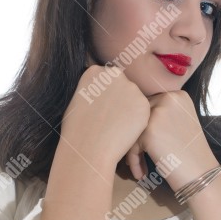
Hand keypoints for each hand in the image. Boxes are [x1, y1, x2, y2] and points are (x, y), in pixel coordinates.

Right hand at [59, 55, 150, 170]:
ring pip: (134, 98)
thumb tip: (103, 95)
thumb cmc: (77, 130)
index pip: (107, 79)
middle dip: (119, 100)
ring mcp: (131, 88)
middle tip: (110, 119)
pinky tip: (123, 131)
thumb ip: (93, 90)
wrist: (88, 148)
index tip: (101, 108)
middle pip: (122, 86)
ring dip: (128, 110)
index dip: (105, 96)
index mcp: (95, 72)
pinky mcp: (143, 104)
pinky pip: (142, 111)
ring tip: (115, 127)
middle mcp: (114, 74)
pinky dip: (136, 121)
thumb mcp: (78, 99)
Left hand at [124, 91, 217, 189]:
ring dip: (133, 151)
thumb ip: (162, 113)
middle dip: (136, 139)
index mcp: (178, 95)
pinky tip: (141, 174)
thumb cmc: (190, 153)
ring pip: (133, 130)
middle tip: (138, 159)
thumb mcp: (181, 122)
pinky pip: (132, 144)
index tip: (144, 146)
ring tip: (139, 168)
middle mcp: (169, 98)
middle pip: (140, 117)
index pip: (150, 106)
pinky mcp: (150, 129)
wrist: (200, 173)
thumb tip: (132, 115)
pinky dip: (134, 160)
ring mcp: (159, 112)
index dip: (144, 127)